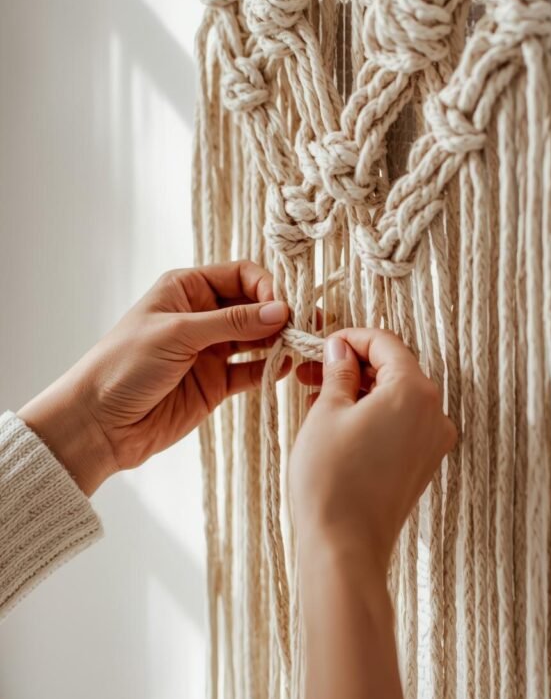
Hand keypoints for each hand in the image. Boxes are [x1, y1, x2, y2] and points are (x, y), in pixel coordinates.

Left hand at [18, 261, 290, 495]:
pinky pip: (251, 370)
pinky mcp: (216, 383)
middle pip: (254, 305)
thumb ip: (231, 322)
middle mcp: (202, 315)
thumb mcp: (178, 334)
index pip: (240, 275)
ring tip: (300, 346)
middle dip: (279, 314)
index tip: (281, 308)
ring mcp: (210, 350)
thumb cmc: (124, 365)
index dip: (265, 288)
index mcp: (187, 289)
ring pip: (257, 338)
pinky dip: (269, 368)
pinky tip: (282, 368)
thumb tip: (280, 311)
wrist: (100, 423)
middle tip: (302, 327)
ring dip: (279, 341)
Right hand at [290, 328, 455, 698]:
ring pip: (395, 398)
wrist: (345, 549)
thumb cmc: (332, 480)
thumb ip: (339, 371)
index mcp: (414, 391)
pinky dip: (371, 415)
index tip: (323, 344)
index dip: (350, 338)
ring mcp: (432, 441)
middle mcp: (434, 413)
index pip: (385, 343)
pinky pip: (400, 424)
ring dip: (359, 391)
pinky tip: (336, 423)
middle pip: (394, 369)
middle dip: (352, 366)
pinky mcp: (423, 464)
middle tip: (313, 371)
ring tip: (317, 398)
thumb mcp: (326, 412)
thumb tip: (341, 349)